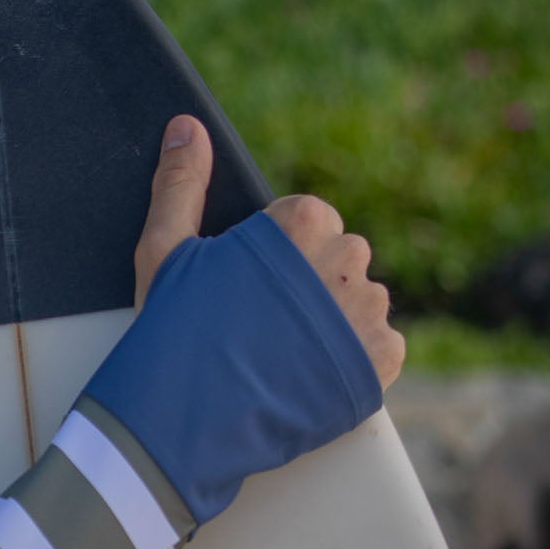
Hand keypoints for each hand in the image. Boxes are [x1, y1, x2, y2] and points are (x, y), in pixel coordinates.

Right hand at [133, 115, 405, 389]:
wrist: (190, 422)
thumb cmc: (174, 331)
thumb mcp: (167, 250)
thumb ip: (182, 182)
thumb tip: (187, 126)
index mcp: (303, 222)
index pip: (306, 221)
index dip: (274, 255)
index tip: (248, 288)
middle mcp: (349, 259)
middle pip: (337, 260)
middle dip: (309, 285)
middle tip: (262, 324)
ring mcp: (370, 313)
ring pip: (360, 303)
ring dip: (333, 321)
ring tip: (283, 355)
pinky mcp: (383, 362)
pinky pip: (380, 348)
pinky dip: (352, 360)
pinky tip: (309, 374)